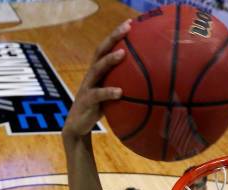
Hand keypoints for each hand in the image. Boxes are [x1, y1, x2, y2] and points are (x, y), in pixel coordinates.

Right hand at [63, 20, 130, 137]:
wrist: (78, 127)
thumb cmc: (98, 109)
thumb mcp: (111, 96)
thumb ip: (123, 88)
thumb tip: (150, 87)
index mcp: (97, 72)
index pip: (106, 48)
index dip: (115, 35)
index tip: (130, 23)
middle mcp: (91, 76)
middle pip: (100, 51)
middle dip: (112, 38)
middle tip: (127, 29)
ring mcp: (87, 87)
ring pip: (97, 69)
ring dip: (109, 60)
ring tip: (122, 54)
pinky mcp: (86, 102)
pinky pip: (97, 95)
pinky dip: (108, 92)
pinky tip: (120, 92)